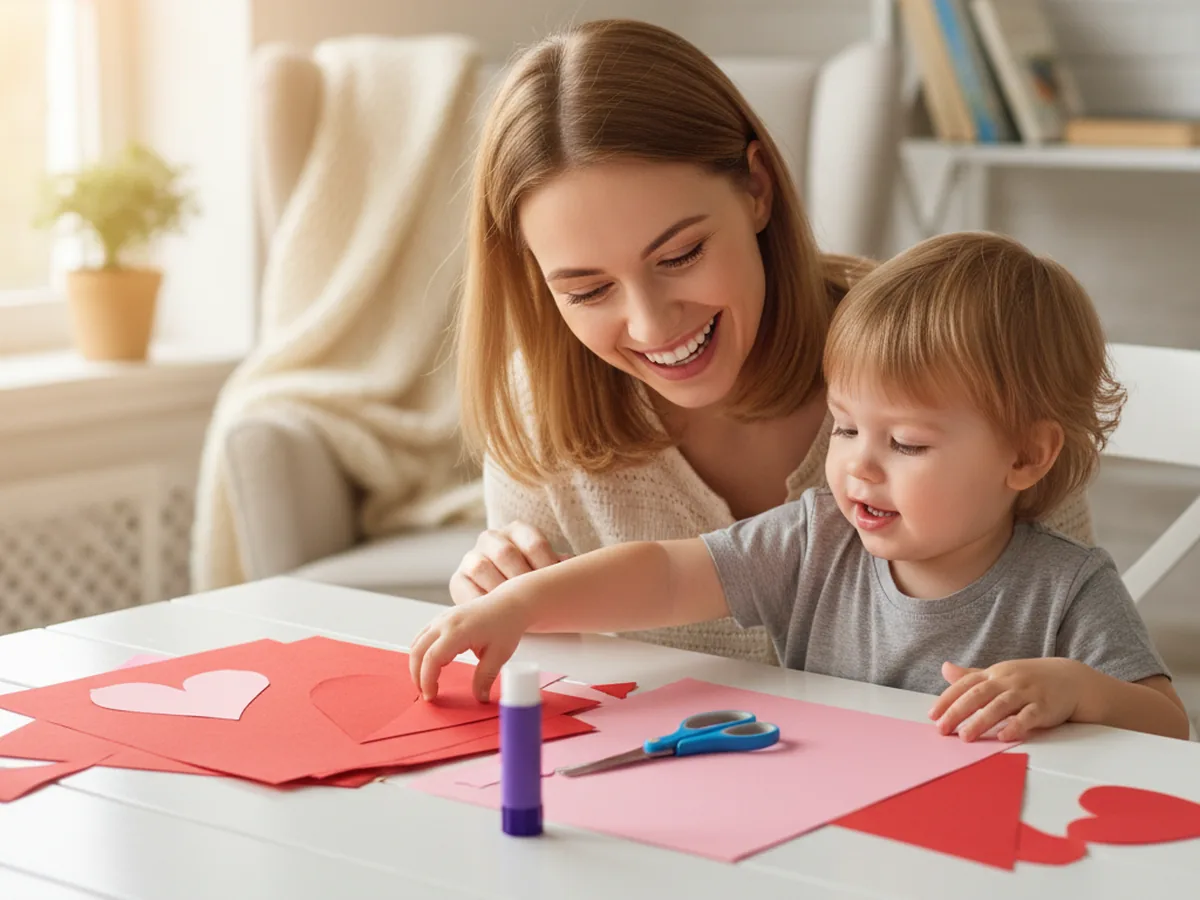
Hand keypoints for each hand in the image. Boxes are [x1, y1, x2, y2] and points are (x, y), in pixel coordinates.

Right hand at [407, 590, 529, 701]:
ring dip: (417, 664)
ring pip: (417, 643)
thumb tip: (479, 697)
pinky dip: (421, 652)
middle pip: (418, 651)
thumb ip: (485, 677)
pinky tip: (431, 664)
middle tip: (427, 693)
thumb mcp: (499, 655)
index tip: (431, 696)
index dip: (427, 680)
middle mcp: (445, 623)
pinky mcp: (443, 618)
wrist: (510, 604)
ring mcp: (442, 619)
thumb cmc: (505, 625)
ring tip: (427, 682)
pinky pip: (423, 636)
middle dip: (417, 675)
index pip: (432, 659)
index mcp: (457, 631)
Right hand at [450, 522, 567, 604]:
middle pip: (506, 553)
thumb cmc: (533, 583)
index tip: (555, 588)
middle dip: (521, 580)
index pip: (534, 543)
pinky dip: (479, 602)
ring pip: (482, 567)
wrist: (502, 595)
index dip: (546, 567)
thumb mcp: (547, 571)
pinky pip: (464, 588)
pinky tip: (492, 615)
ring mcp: (472, 557)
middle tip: (533, 601)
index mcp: (518, 531)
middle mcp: (492, 538)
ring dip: (498, 590)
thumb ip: (558, 569)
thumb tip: (572, 568)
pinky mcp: (458, 579)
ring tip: (513, 610)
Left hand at [929, 658, 1086, 741]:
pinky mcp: (1045, 707)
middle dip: (958, 711)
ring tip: (965, 736)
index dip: (948, 699)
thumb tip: (944, 669)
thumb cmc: (1030, 680)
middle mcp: (1008, 681)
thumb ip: (972, 675)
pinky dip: (1016, 725)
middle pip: (979, 694)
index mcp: (995, 673)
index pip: (966, 684)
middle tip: (942, 729)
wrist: (1072, 679)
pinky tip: (1004, 736)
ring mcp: (1027, 693)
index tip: (933, 715)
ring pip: (1000, 705)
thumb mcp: (1000, 674)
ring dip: (982, 721)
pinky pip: (1029, 716)